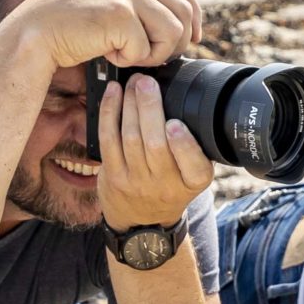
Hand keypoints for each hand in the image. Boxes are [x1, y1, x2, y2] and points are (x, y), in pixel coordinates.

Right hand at [12, 0, 202, 72]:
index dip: (194, 15)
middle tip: (154, 58)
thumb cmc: (69, 23)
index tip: (194, 38)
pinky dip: (130, 59)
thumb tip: (175, 22)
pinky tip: (107, 53)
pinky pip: (147, 48)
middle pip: (184, 12)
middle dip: (177, 42)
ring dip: (155, 53)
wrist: (35, 32)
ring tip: (127, 54)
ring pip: (173, 32)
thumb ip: (137, 0)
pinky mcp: (120, 14)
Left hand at [97, 73, 213, 229]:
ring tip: (132, 84)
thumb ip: (193, 146)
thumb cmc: (170, 185)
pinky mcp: (113, 176)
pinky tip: (113, 94)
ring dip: (130, 105)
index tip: (175, 124)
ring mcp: (137, 182)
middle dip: (149, 108)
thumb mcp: (192, 174)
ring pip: (130, 138)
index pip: (194, 166)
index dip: (184, 144)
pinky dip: (110, 113)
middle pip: (155, 144)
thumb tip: (179, 93)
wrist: (143, 220)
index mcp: (193, 181)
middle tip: (147, 82)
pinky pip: (109, 140)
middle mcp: (166, 185)